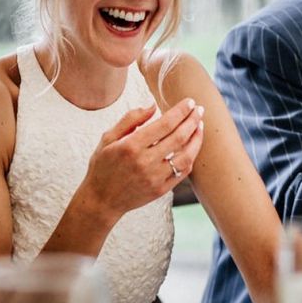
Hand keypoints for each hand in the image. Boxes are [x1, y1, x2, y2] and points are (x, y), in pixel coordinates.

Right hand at [79, 98, 203, 221]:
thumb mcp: (108, 138)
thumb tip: (153, 105)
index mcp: (131, 146)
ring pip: (186, 155)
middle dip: (193, 120)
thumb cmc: (103, 165)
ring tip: (200, 126)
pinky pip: (183, 172)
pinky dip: (191, 157)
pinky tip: (192, 146)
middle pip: (178, 136)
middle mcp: (145, 162)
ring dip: (196, 139)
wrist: (101, 200)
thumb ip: (130, 119)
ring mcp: (155, 178)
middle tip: (200, 109)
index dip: (181, 111)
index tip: (190, 102)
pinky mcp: (161, 190)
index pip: (165, 123)